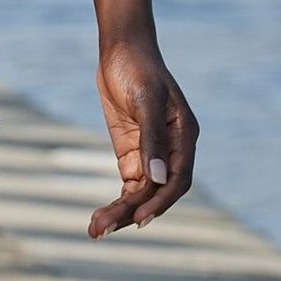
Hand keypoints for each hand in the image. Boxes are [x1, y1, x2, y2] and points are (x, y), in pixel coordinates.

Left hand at [90, 34, 197, 236]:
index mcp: (185, 137)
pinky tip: (99, 219)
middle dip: (131, 212)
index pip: (178, 180)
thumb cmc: (137, 69)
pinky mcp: (132, 154)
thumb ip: (152, 139)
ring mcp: (152, 155)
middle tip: (102, 229)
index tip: (138, 218)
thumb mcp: (144, 100)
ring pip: (140, 193)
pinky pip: (129, 187)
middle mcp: (172, 151)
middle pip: (156, 191)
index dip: (160, 201)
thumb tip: (158, 178)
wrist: (121, 50)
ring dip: (121, 213)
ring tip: (95, 230)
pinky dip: (116, 203)